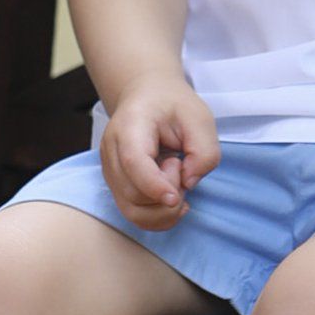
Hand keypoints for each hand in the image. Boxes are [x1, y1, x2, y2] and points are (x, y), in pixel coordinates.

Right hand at [100, 79, 219, 229]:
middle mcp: (112, 151)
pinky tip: (173, 200)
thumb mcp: (200, 118)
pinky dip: (158, 216)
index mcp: (130, 126)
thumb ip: (204, 150)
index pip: (134, 163)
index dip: (154, 186)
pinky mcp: (116, 186)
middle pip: (133, 193)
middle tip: (181, 166)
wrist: (147, 98)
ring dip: (163, 210)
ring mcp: (111, 171)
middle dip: (167, 194)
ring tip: (177, 182)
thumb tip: (189, 182)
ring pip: (132, 211)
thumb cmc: (173, 106)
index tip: (177, 198)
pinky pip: (134, 214)